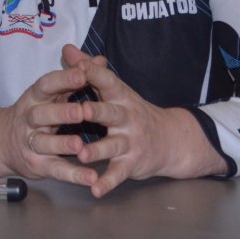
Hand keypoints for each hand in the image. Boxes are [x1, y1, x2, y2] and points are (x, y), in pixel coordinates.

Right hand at [0, 52, 99, 189]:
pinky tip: (91, 177)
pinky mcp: (37, 165)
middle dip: (60, 113)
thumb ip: (77, 78)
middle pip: (41, 114)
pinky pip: (56, 169)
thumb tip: (101, 60)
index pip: (45, 85)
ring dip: (61, 144)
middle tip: (81, 111)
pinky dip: (73, 175)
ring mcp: (31, 143)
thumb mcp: (52, 93)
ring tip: (80, 145)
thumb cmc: (37, 113)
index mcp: (35, 97)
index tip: (82, 73)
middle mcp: (29, 119)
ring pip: (44, 143)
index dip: (62, 79)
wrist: (2, 142)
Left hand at [65, 45, 228, 197]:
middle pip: (110, 113)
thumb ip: (90, 70)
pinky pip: (118, 173)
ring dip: (96, 150)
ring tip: (81, 154)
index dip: (94, 73)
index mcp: (120, 97)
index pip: (107, 82)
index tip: (78, 66)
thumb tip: (67, 49)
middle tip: (80, 111)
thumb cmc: (133, 111)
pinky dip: (107, 182)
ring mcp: (130, 142)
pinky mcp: (131, 163)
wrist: (172, 140)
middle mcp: (126, 118)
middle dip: (96, 112)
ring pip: (112, 146)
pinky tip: (94, 190)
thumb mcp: (115, 89)